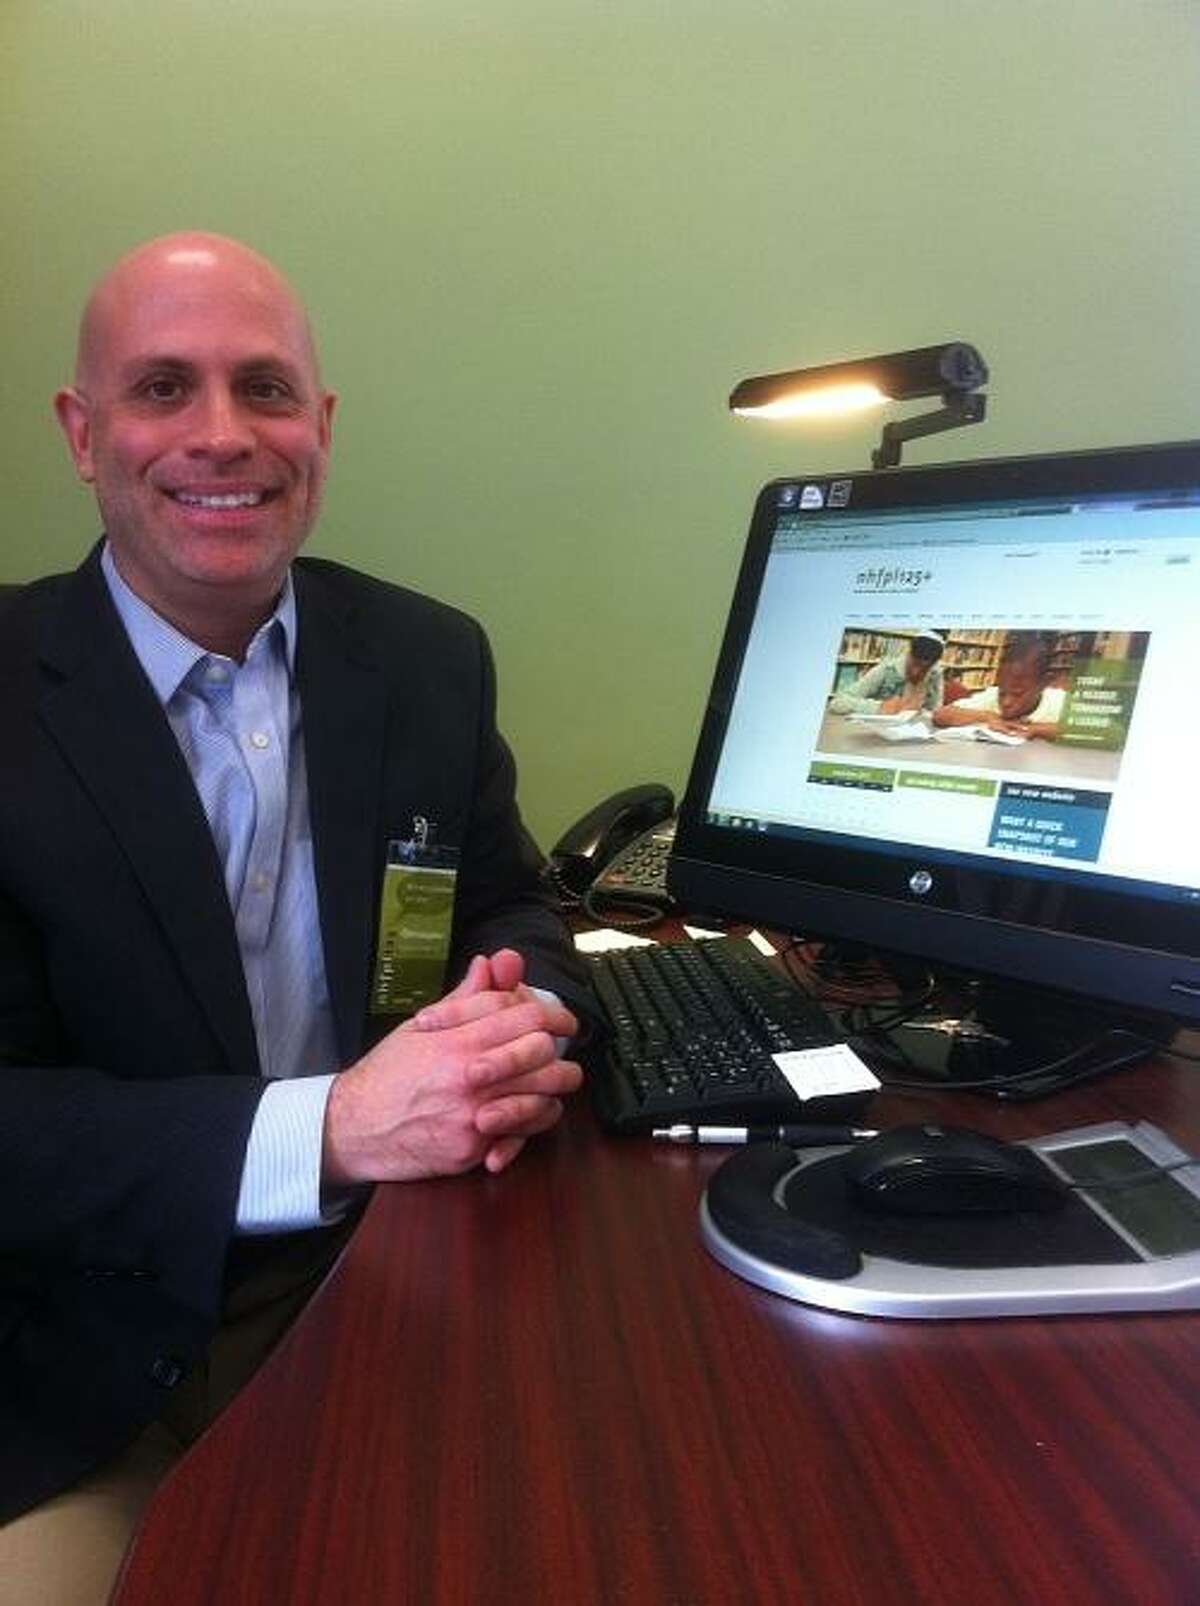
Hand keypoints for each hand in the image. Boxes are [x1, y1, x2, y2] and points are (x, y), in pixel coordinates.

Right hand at [322, 952, 581, 1185]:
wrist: (353, 1127)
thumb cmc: (386, 1075)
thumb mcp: (419, 1028)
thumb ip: (464, 999)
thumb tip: (490, 964)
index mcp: (459, 1040)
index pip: (526, 1016)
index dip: (554, 1014)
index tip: (563, 1020)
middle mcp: (470, 1075)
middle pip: (542, 1053)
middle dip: (560, 1050)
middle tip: (561, 1051)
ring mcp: (474, 1115)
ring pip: (544, 1096)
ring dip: (554, 1088)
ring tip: (553, 1082)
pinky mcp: (473, 1149)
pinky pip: (523, 1135)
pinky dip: (533, 1123)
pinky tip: (530, 1112)